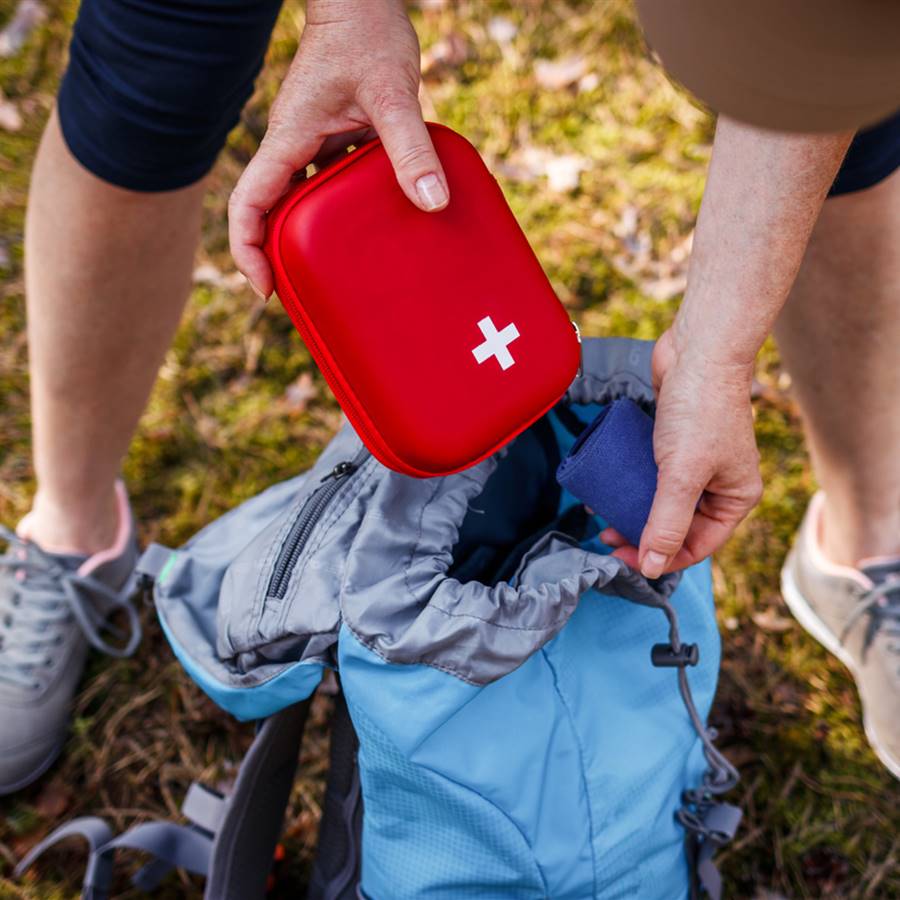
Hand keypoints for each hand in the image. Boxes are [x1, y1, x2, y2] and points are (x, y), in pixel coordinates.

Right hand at [229, 0, 447, 297]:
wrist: (363, 0)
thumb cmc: (367, 33)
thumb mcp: (391, 93)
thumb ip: (409, 146)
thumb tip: (432, 203)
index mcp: (288, 139)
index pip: (248, 204)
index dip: (247, 250)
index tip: (266, 288)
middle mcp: (292, 145)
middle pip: (268, 212)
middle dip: (278, 256)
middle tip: (305, 295)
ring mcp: (311, 141)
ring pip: (297, 200)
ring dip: (308, 237)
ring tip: (337, 274)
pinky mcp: (332, 136)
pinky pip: (326, 183)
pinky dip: (338, 210)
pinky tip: (369, 228)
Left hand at [601, 328, 762, 577]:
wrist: (698, 349)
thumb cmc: (700, 409)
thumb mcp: (683, 474)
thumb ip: (667, 521)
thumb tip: (653, 567)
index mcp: (735, 498)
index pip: (697, 545)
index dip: (660, 557)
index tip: (623, 559)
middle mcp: (719, 485)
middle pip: (677, 526)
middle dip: (642, 535)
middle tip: (606, 537)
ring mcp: (696, 464)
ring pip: (661, 502)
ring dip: (632, 511)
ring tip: (601, 514)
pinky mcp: (674, 444)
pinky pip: (651, 475)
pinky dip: (630, 484)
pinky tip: (607, 487)